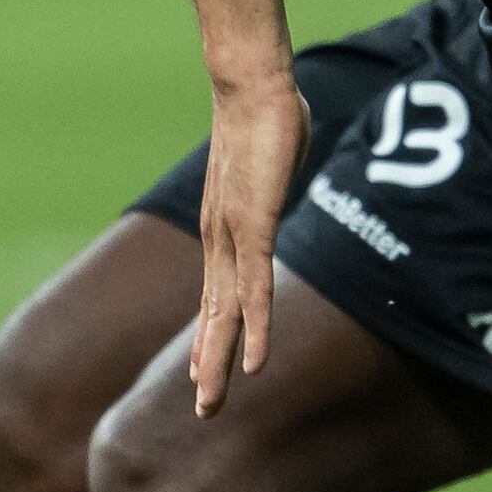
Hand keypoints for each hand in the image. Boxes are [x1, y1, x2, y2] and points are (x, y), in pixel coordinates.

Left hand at [185, 63, 306, 410]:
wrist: (252, 84)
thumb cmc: (269, 111)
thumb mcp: (275, 158)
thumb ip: (278, 175)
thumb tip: (288, 156)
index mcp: (226, 228)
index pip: (217, 293)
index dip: (211, 334)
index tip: (204, 368)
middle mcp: (221, 240)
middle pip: (214, 314)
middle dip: (209, 363)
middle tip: (204, 408)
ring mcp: (233, 237)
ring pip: (226, 314)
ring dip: (219, 362)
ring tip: (209, 404)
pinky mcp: (251, 228)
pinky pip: (253, 291)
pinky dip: (253, 330)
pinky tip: (253, 363)